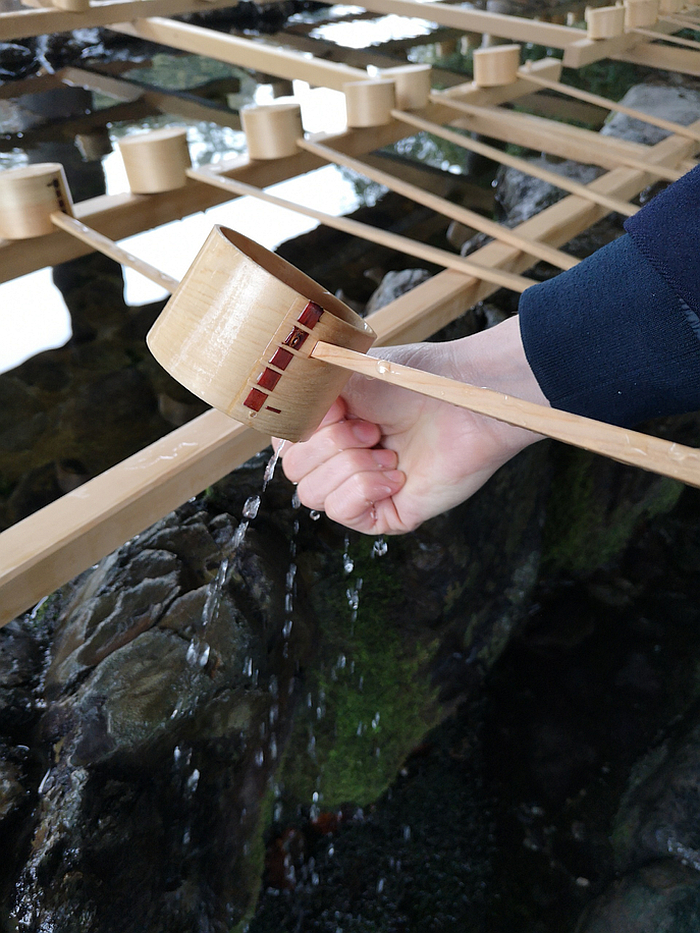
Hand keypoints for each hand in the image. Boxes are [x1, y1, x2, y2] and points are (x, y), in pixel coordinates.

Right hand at [277, 315, 548, 534]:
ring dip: (351, 466)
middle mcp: (342, 460)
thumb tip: (277, 417)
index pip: (284, 443)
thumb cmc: (412, 381)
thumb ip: (304, 395)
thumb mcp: (344, 376)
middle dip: (330, 445)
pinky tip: (395, 472)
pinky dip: (365, 488)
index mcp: (328, 428)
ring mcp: (362, 489)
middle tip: (371, 427)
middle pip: (294, 471)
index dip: (302, 427)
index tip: (338, 407)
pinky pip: (343, 513)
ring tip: (386, 448)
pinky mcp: (385, 514)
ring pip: (313, 496)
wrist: (462, 400)